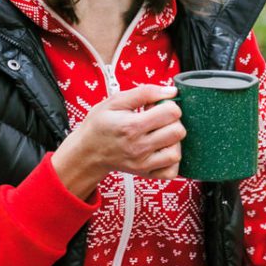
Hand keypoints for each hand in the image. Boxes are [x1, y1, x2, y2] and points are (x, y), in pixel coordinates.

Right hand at [50, 84, 181, 197]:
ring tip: (159, 135)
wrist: (86, 151)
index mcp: (130, 126)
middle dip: (172, 122)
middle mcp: (138, 147)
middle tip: (158, 120)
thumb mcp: (114, 102)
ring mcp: (143, 163)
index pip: (171, 112)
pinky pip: (172, 171)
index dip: (168, 105)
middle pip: (178, 132)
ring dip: (173, 141)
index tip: (157, 107)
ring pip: (177, 152)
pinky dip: (171, 160)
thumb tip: (171, 91)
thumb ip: (144, 93)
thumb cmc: (99, 125)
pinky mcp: (146, 173)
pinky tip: (161, 150)